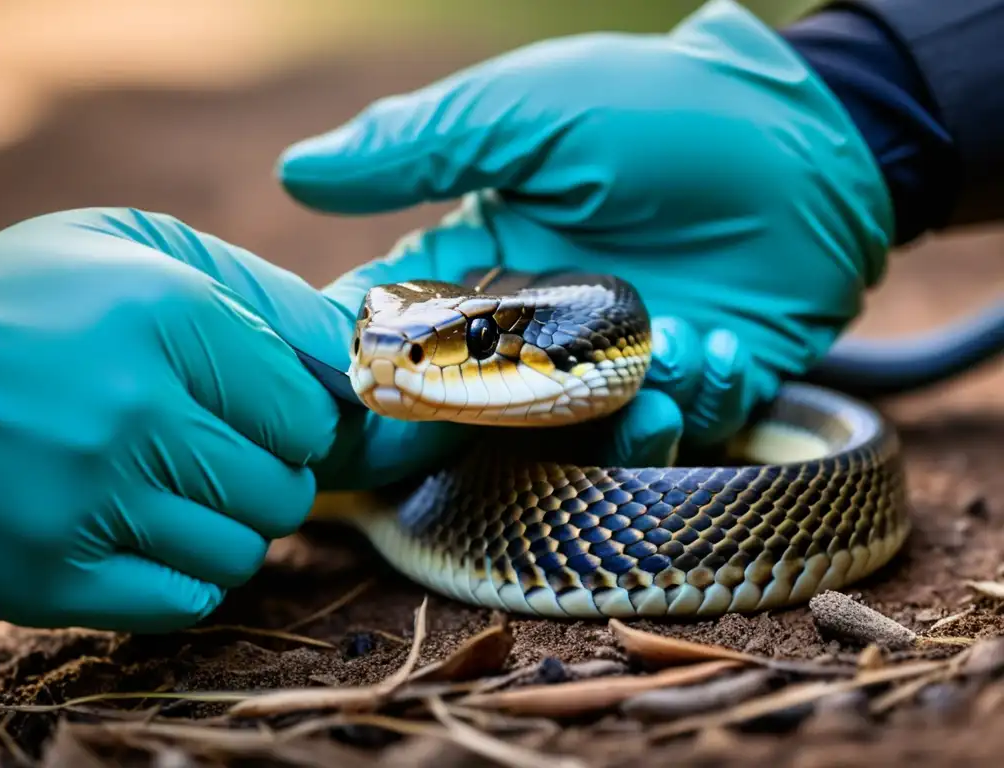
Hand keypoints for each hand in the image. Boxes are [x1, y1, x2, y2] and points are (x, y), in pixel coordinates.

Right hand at [0, 207, 463, 632]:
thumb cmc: (22, 301)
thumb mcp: (132, 249)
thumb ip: (256, 295)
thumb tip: (350, 360)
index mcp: (165, 316)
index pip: (311, 414)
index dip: (301, 420)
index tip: (271, 415)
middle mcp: (132, 412)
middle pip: (286, 491)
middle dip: (271, 476)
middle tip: (222, 453)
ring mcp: (85, 502)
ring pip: (243, 552)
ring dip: (227, 526)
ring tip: (177, 487)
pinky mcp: (46, 577)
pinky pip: (185, 602)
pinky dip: (184, 575)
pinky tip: (147, 532)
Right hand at [277, 0, 892, 448]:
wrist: (806, 133)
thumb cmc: (657, 109)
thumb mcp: (528, 113)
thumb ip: (418, 146)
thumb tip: (293, 172)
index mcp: (487, 264)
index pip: (402, 327)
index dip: (372, 361)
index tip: (352, 388)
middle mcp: (540, 326)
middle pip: (480, 406)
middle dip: (496, 417)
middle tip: (528, 395)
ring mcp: (615, 363)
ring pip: (572, 436)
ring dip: (612, 413)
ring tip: (667, 353)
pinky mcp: (690, 386)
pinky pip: (669, 433)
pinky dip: (690, 408)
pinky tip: (717, 348)